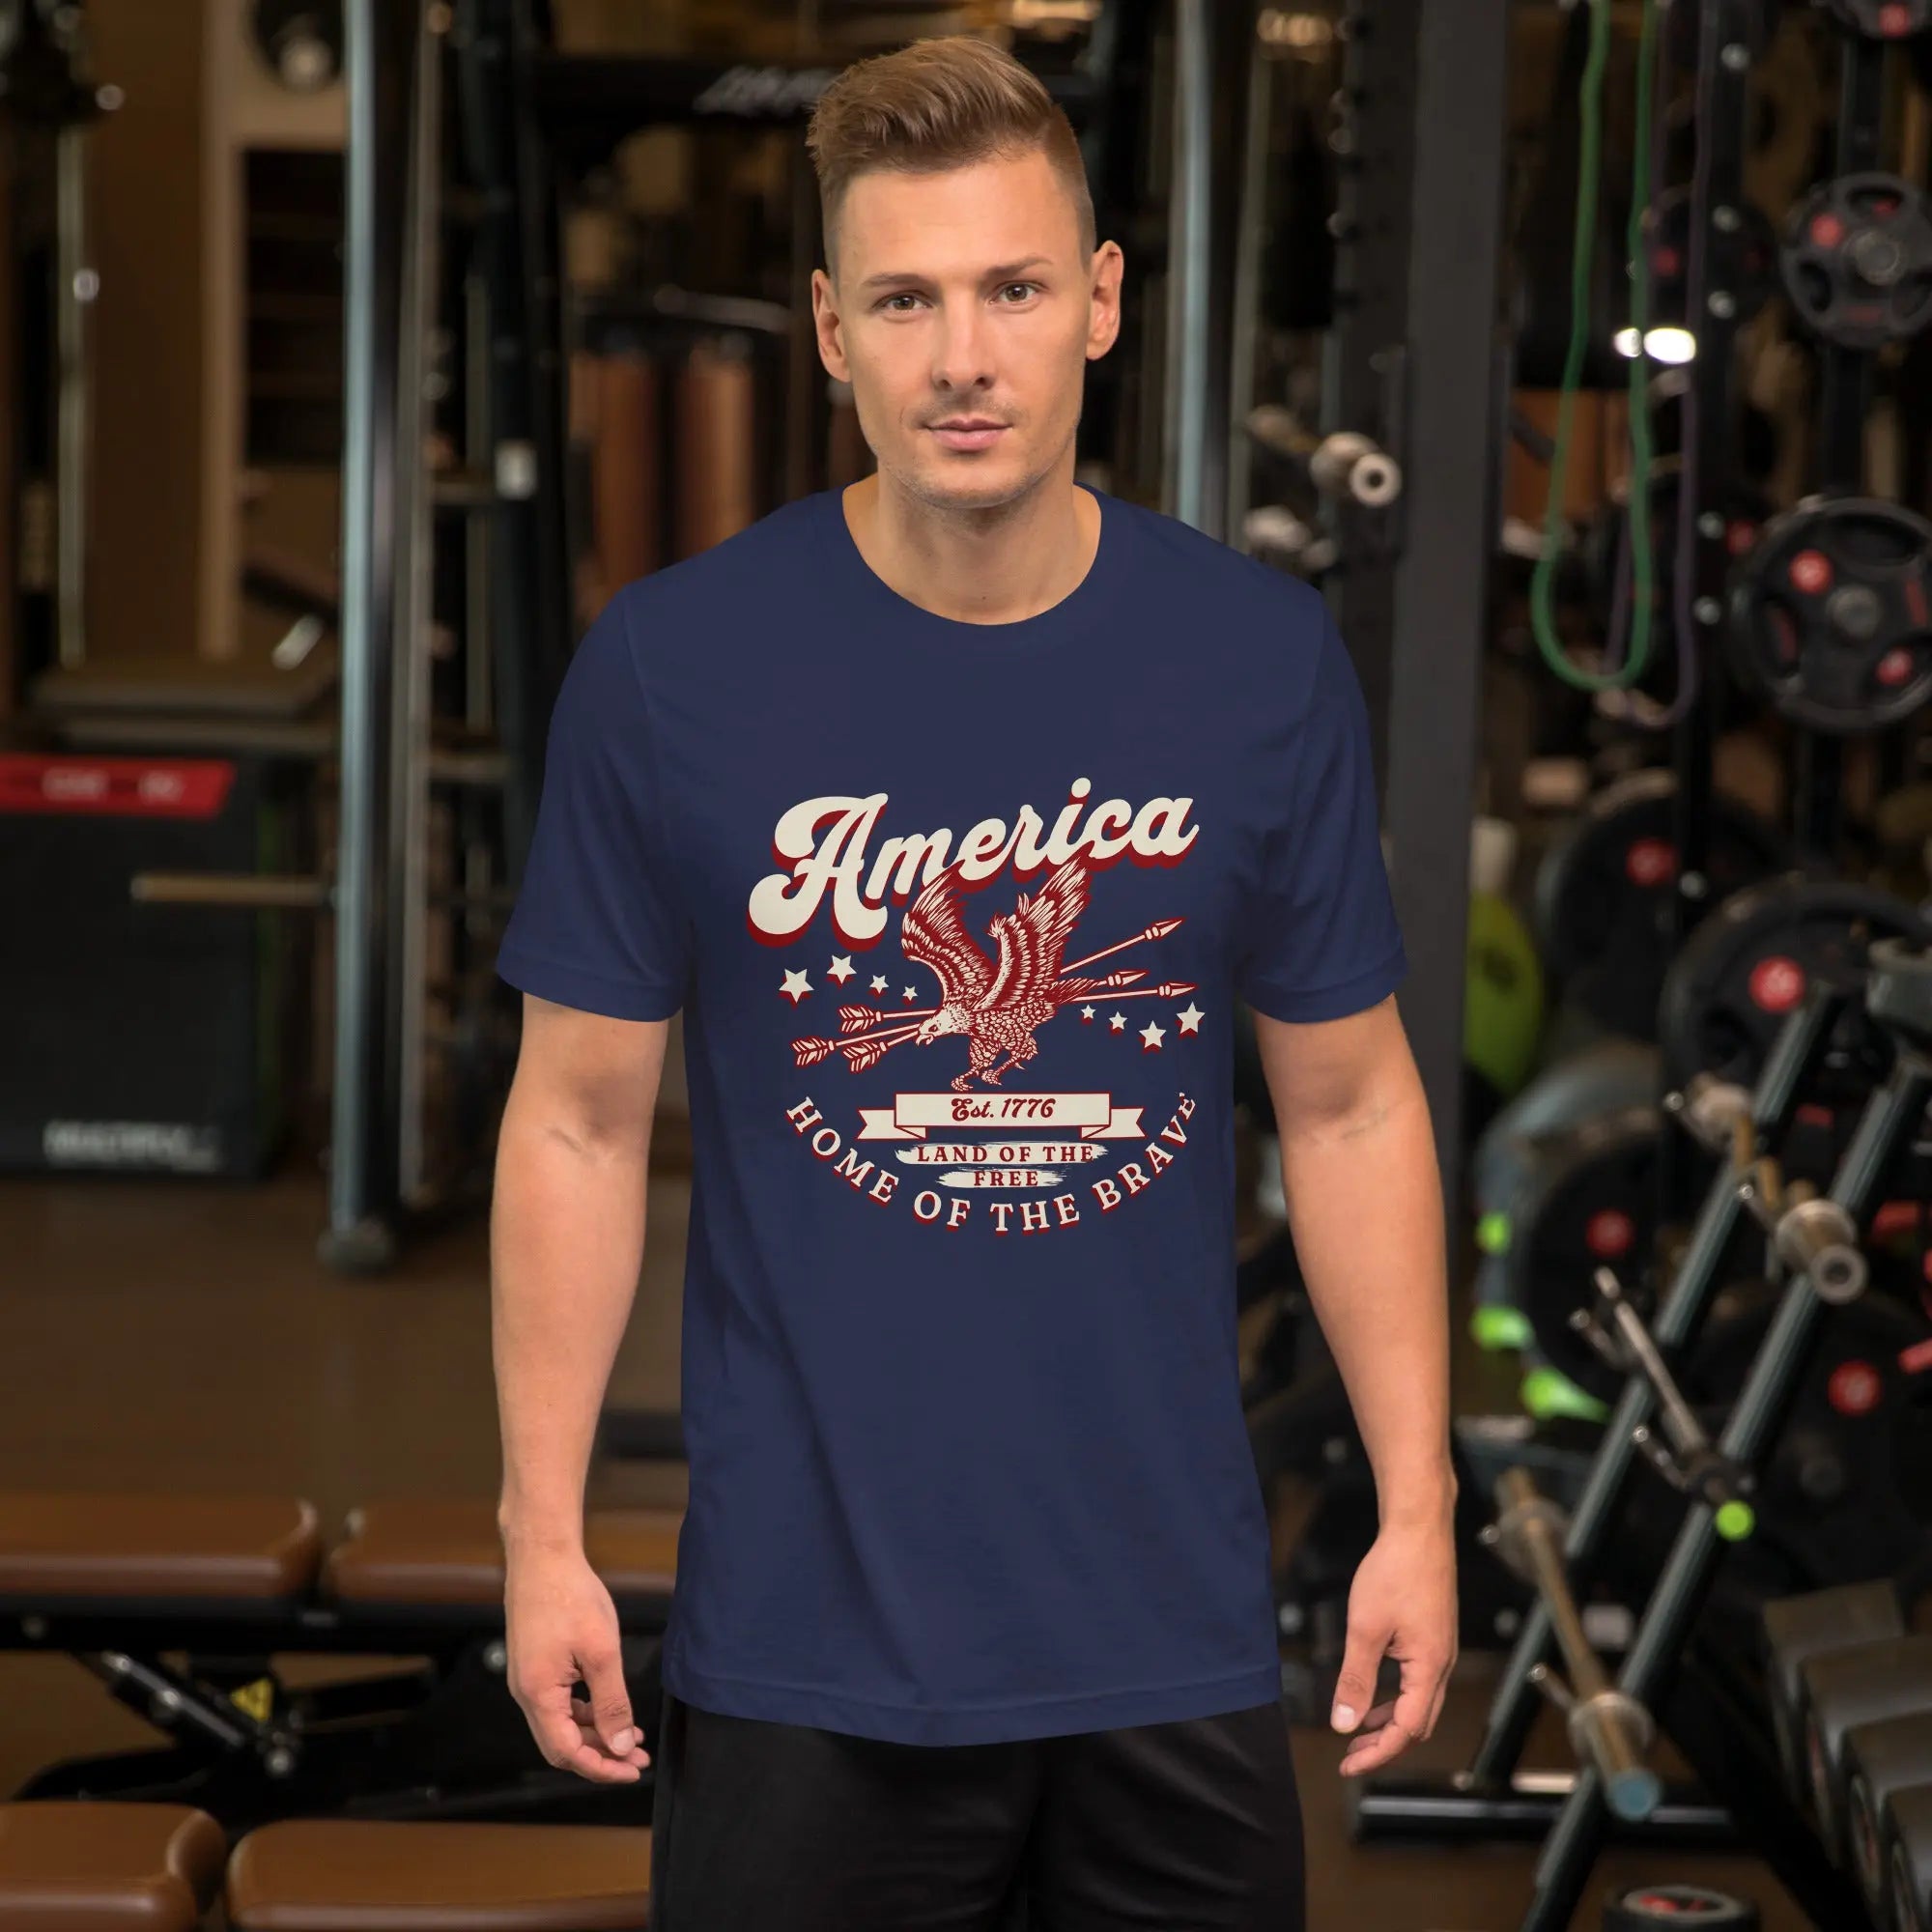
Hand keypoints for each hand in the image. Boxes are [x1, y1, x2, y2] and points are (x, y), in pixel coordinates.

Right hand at [505, 1543, 650, 1782]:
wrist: (543, 1556)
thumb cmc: (571, 1597)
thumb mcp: (601, 1652)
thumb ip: (611, 1703)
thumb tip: (619, 1746)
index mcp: (538, 1695)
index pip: (567, 1752)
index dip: (601, 1767)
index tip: (631, 1770)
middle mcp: (526, 1694)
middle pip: (562, 1744)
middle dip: (600, 1755)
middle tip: (637, 1757)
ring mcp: (528, 1679)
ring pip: (561, 1724)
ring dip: (595, 1733)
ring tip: (631, 1735)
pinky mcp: (534, 1666)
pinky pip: (558, 1703)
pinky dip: (585, 1712)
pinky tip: (609, 1709)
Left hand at [1331, 1516, 1457, 1776]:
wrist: (1419, 1529)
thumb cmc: (1395, 1572)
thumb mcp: (1365, 1629)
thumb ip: (1355, 1679)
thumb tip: (1343, 1723)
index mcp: (1429, 1668)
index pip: (1406, 1730)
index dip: (1377, 1753)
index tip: (1348, 1765)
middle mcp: (1442, 1665)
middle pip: (1418, 1724)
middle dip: (1385, 1745)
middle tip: (1350, 1755)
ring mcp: (1440, 1650)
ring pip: (1419, 1704)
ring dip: (1390, 1721)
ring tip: (1358, 1730)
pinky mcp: (1433, 1636)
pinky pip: (1417, 1682)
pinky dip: (1395, 1697)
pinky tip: (1373, 1692)